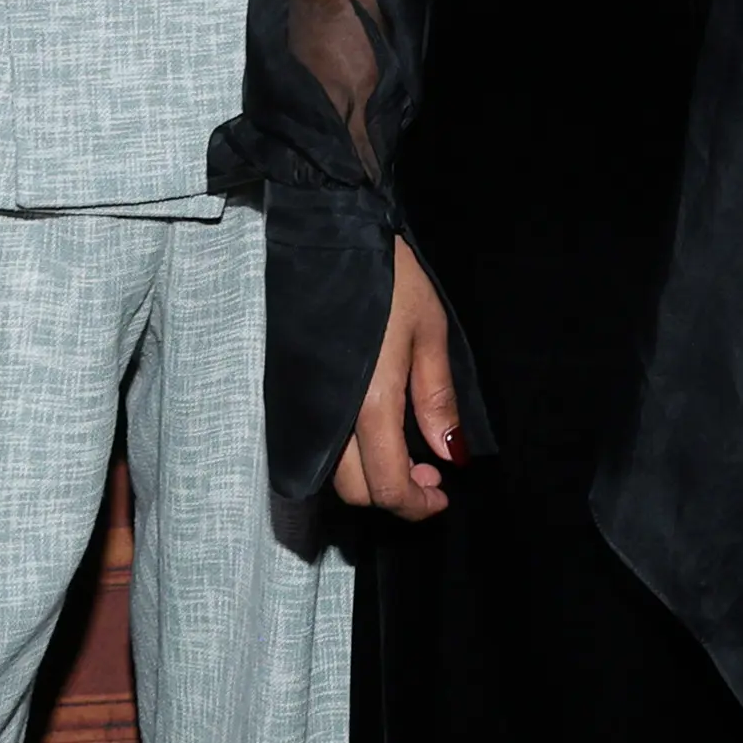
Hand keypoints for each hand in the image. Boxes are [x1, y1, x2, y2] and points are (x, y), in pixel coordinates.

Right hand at [330, 238, 461, 519]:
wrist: (330, 238)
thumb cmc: (388, 279)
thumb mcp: (430, 333)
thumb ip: (437, 400)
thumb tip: (451, 455)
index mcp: (368, 404)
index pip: (386, 486)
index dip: (416, 505)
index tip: (441, 495)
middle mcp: (328, 416)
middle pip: (355, 491)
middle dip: (395, 495)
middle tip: (430, 472)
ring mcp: (305, 406)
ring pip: (332, 473)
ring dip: (371, 478)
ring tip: (408, 452)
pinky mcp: (291, 392)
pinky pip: (317, 445)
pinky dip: (348, 456)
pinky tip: (374, 433)